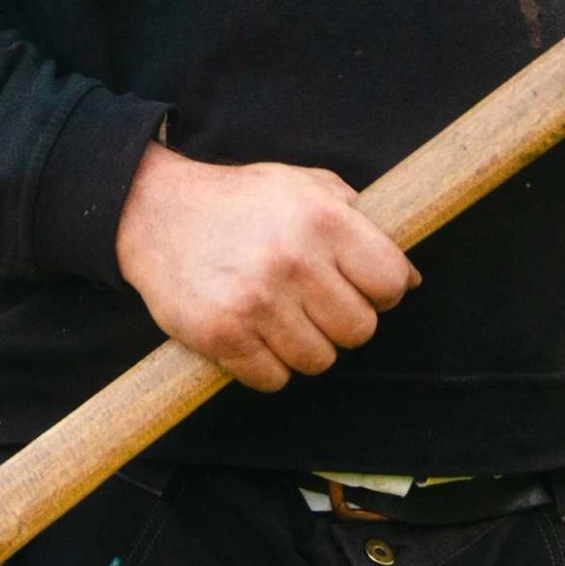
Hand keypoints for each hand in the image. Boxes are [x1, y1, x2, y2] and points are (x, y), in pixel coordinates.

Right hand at [114, 141, 418, 391]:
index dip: (383, 291)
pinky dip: (267, 366)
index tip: (363, 289)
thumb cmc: (240, 201)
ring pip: (319, 361)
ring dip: (306, 348)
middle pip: (359, 330)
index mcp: (324, 219)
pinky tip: (254, 335)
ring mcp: (256, 302)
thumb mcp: (304, 185)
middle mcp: (294, 261)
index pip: (392, 282)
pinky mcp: (222, 335)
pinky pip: (272, 380)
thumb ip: (360, 220)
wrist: (154, 211)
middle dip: (343, 322)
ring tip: (283, 319)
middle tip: (316, 305)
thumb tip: (410, 278)